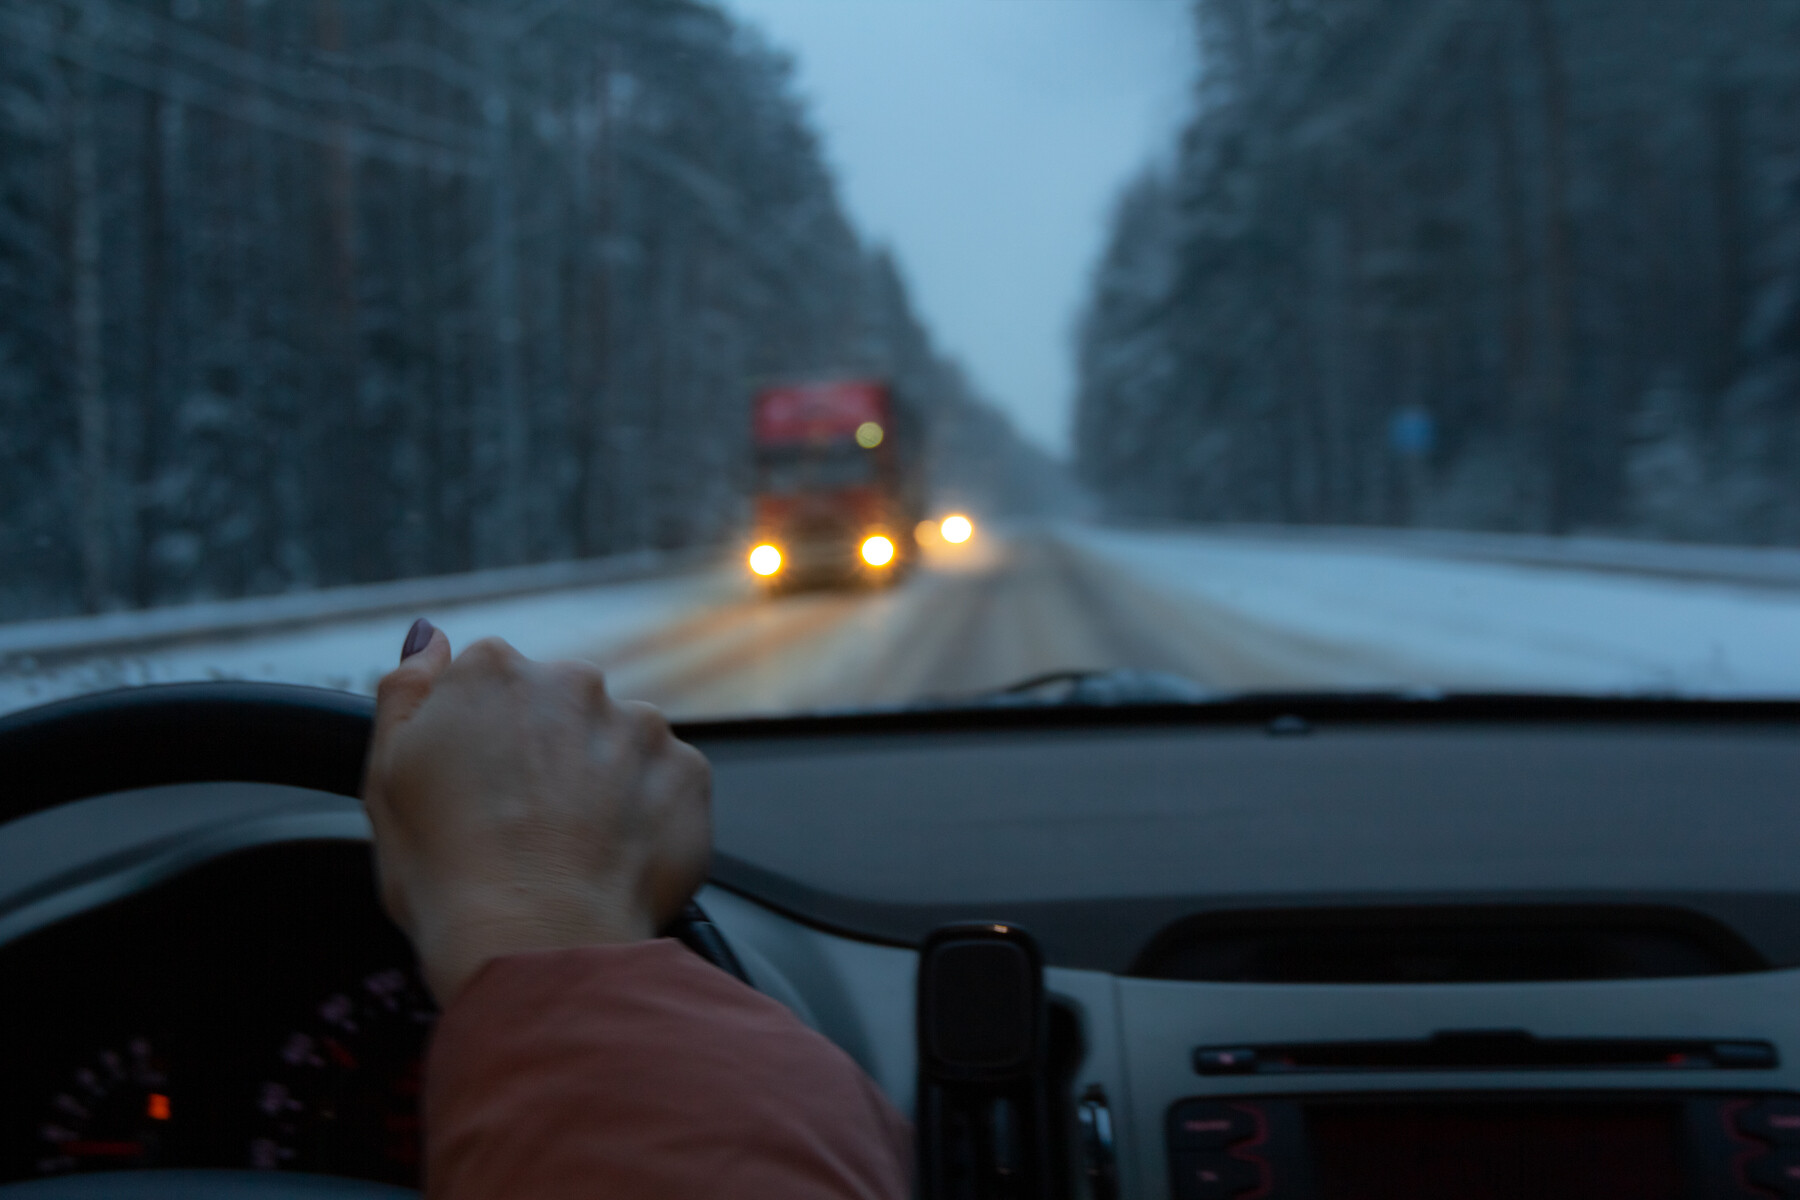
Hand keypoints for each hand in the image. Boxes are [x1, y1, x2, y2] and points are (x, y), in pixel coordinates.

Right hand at [361, 620, 711, 1003]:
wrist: (538, 942)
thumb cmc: (448, 874)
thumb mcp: (387, 778)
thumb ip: (405, 694)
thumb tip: (429, 639)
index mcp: (492, 671)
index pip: (492, 684)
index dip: (485, 741)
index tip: (480, 790)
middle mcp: (573, 681)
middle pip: (560, 707)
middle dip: (549, 753)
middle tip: (525, 826)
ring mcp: (639, 725)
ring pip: (618, 743)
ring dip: (603, 781)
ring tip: (573, 849)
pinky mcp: (688, 771)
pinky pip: (666, 783)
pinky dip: (647, 814)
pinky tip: (614, 858)